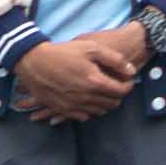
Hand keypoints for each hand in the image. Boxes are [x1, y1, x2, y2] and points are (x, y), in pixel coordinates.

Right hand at [10, 28, 137, 121]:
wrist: (34, 62)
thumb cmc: (63, 52)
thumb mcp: (91, 48)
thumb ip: (115, 60)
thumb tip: (131, 71)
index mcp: (94, 82)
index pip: (122, 91)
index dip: (128, 85)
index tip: (126, 79)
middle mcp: (85, 97)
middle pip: (112, 103)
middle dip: (118, 95)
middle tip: (115, 84)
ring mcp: (73, 106)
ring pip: (99, 111)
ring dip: (105, 102)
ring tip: (102, 90)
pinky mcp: (62, 110)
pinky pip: (83, 116)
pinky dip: (89, 109)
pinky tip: (87, 97)